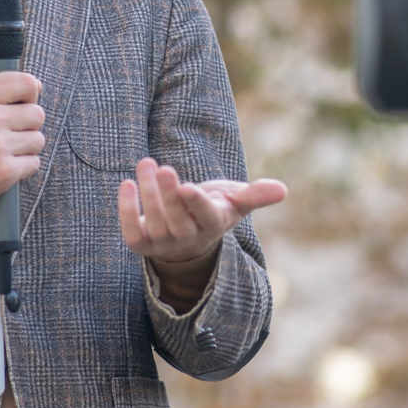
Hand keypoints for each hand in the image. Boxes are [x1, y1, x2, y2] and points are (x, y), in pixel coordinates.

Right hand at [0, 71, 44, 212]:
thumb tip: (35, 85)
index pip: (26, 84)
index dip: (30, 96)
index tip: (22, 106)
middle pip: (37, 114)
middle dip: (27, 125)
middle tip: (8, 135)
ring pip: (38, 140)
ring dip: (25, 148)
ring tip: (2, 152)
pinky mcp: (3, 172)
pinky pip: (33, 163)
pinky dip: (22, 168)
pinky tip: (2, 167)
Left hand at [118, 157, 286, 266]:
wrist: (187, 237)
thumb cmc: (214, 209)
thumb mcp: (236, 201)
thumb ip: (256, 195)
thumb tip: (282, 190)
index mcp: (212, 225)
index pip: (205, 218)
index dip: (195, 204)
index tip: (187, 186)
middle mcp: (188, 239)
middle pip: (177, 221)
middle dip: (168, 196)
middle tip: (163, 169)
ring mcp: (163, 244)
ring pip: (154, 223)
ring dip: (147, 193)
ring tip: (146, 163)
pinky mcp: (141, 243)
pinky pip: (131, 232)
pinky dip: (125, 211)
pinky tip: (127, 183)